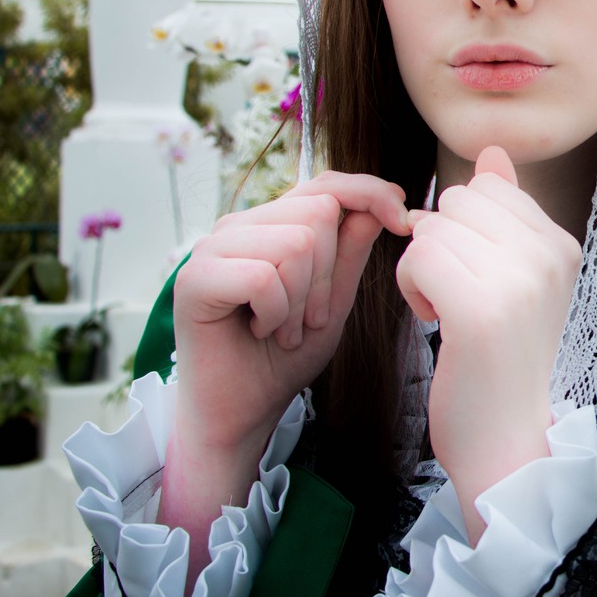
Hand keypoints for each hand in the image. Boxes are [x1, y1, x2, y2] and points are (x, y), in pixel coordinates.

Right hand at [171, 170, 410, 454]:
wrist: (241, 413)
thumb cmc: (283, 358)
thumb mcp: (333, 302)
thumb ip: (350, 253)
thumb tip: (379, 204)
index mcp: (272, 224)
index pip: (326, 183)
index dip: (369, 193)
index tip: (402, 220)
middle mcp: (239, 225)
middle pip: (318, 213)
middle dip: (328, 275)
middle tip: (308, 318)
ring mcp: (212, 247)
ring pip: (294, 243)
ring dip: (301, 300)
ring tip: (282, 329)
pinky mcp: (194, 277)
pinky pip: (264, 277)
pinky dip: (274, 314)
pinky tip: (259, 331)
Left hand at [395, 146, 581, 541]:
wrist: (507, 443)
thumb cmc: (500, 363)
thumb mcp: (513, 279)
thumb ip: (504, 213)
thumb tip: (493, 153)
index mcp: (561, 246)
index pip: (486, 189)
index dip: (464, 230)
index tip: (478, 278)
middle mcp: (549, 257)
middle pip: (457, 201)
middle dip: (440, 243)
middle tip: (457, 296)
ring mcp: (519, 282)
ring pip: (432, 228)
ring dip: (422, 270)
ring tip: (447, 313)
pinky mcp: (480, 311)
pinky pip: (419, 257)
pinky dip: (411, 288)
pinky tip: (434, 321)